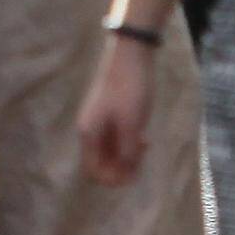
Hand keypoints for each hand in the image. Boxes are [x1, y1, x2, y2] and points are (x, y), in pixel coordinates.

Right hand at [76, 35, 150, 185]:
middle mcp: (90, 130)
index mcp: (89, 134)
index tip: (134, 172)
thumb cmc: (130, 89)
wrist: (131, 55)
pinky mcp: (110, 114)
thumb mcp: (132, 125)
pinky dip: (129, 143)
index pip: (94, 172)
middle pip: (102, 164)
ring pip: (111, 152)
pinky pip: (116, 139)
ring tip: (145, 144)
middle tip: (143, 155)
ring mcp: (100, 122)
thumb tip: (125, 174)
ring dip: (128, 155)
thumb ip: (127, 153)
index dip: (113, 179)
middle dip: (123, 167)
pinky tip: (144, 136)